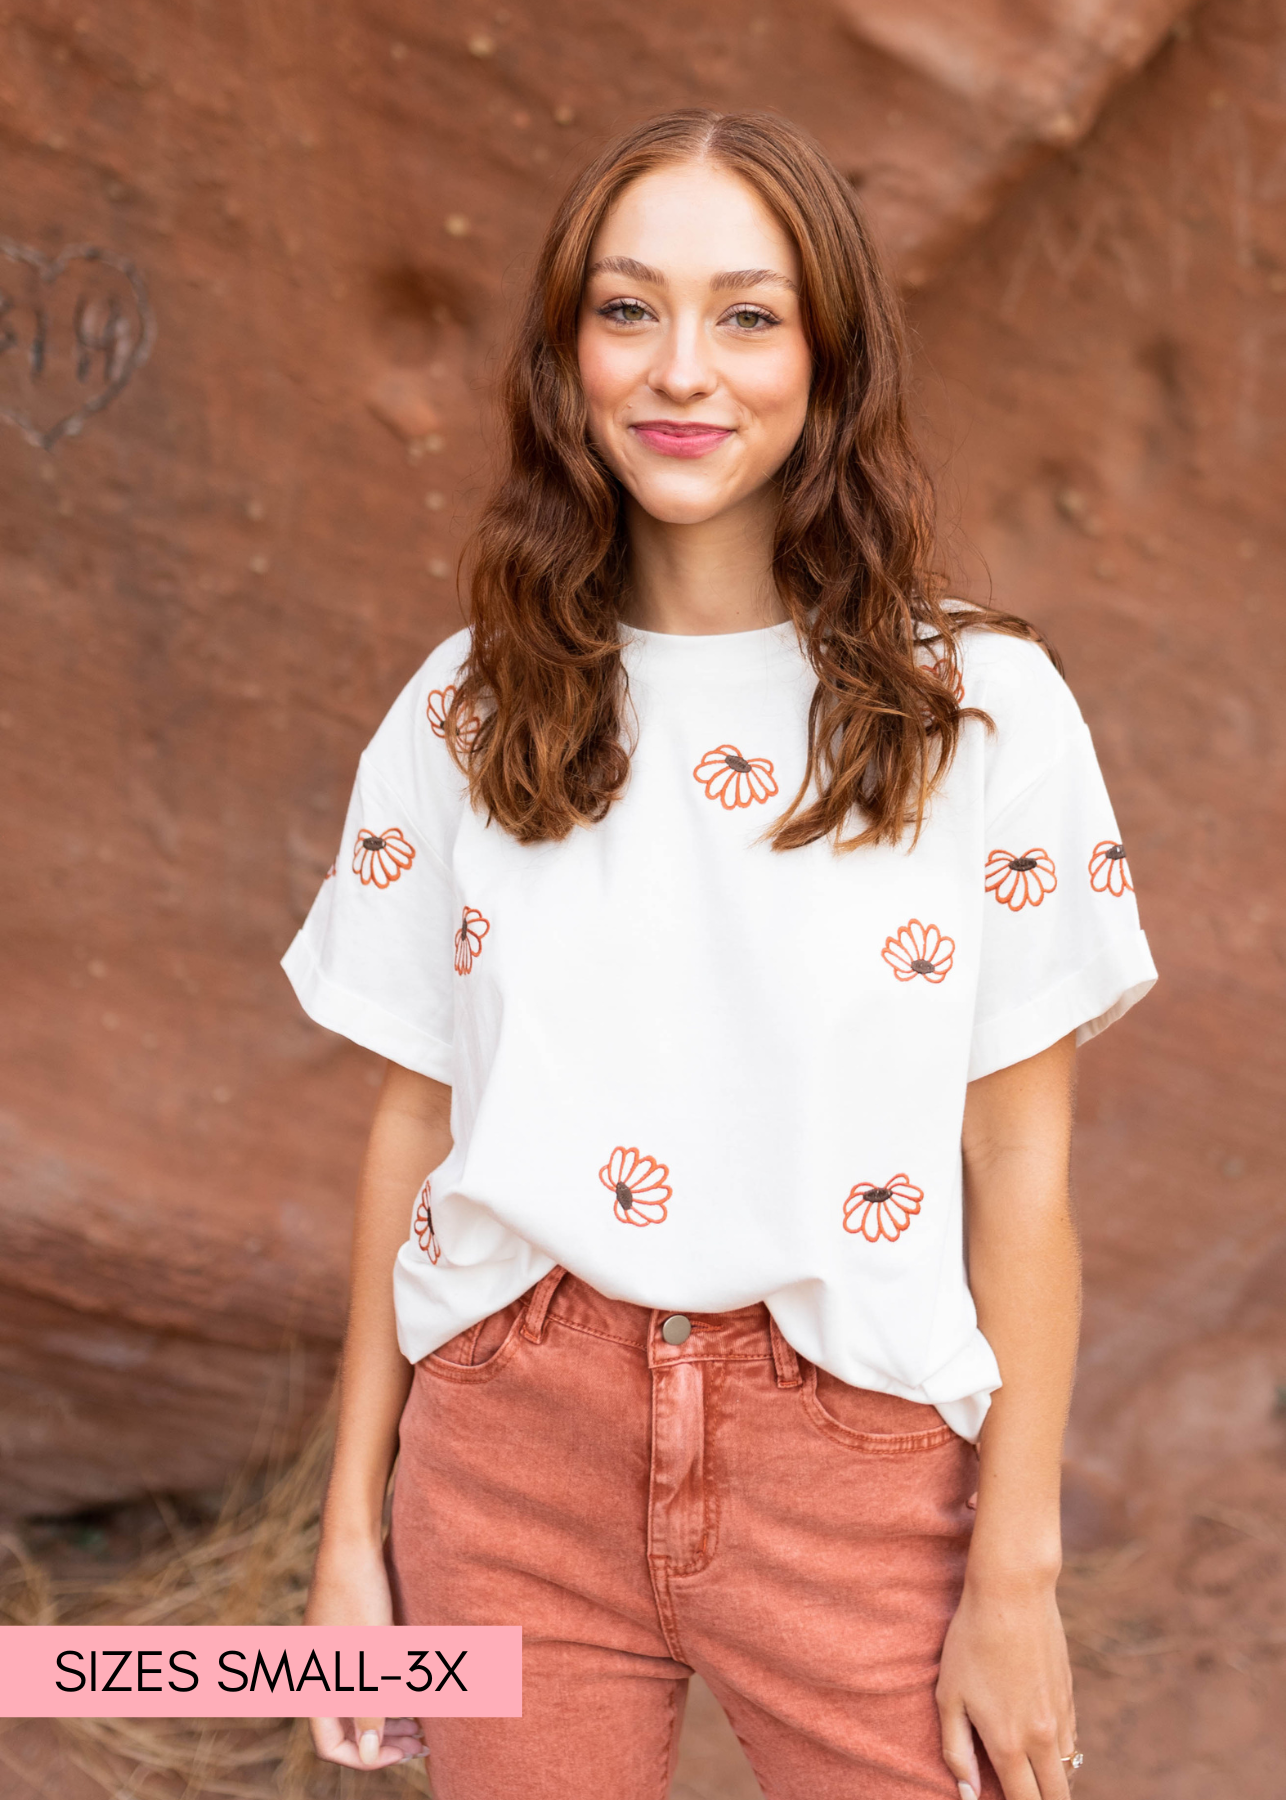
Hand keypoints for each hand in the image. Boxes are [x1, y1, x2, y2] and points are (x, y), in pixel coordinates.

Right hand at [303, 1535, 426, 1770]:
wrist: (351, 1541)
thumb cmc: (359, 1594)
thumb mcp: (371, 1652)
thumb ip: (370, 1705)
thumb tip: (370, 1752)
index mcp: (316, 1685)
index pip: (333, 1746)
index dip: (369, 1757)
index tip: (406, 1749)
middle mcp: (319, 1674)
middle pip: (347, 1728)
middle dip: (384, 1739)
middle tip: (422, 1741)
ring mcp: (331, 1654)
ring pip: (357, 1701)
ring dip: (388, 1715)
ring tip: (423, 1720)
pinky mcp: (344, 1636)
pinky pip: (362, 1677)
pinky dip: (385, 1688)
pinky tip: (412, 1686)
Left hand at [936, 1576, 1075, 1799]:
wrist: (1012, 1593)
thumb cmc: (971, 1641)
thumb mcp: (949, 1695)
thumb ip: (957, 1750)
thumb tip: (969, 1794)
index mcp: (1008, 1743)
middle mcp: (1042, 1737)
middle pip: (1056, 1797)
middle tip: (1022, 1793)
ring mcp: (1061, 1716)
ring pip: (1068, 1772)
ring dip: (1053, 1783)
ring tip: (1032, 1780)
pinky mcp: (1070, 1695)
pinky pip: (1071, 1742)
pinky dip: (1060, 1755)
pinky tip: (1041, 1747)